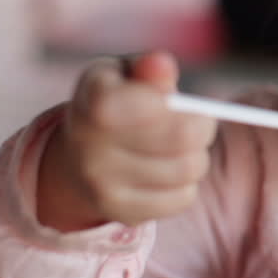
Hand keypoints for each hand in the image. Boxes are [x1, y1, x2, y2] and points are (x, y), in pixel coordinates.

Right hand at [37, 51, 217, 230]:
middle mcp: (90, 147)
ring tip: (179, 146)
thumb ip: (149, 69)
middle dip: (202, 126)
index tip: (176, 103)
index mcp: (95, 101)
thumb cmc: (115, 103)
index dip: (182, 105)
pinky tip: (167, 172)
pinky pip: (183, 198)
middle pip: (185, 136)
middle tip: (196, 122)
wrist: (75, 159)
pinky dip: (187, 184)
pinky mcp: (121, 213)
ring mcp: (103, 185)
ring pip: (190, 169)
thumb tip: (162, 65)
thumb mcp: (126, 75)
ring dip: (197, 155)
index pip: (157, 105)